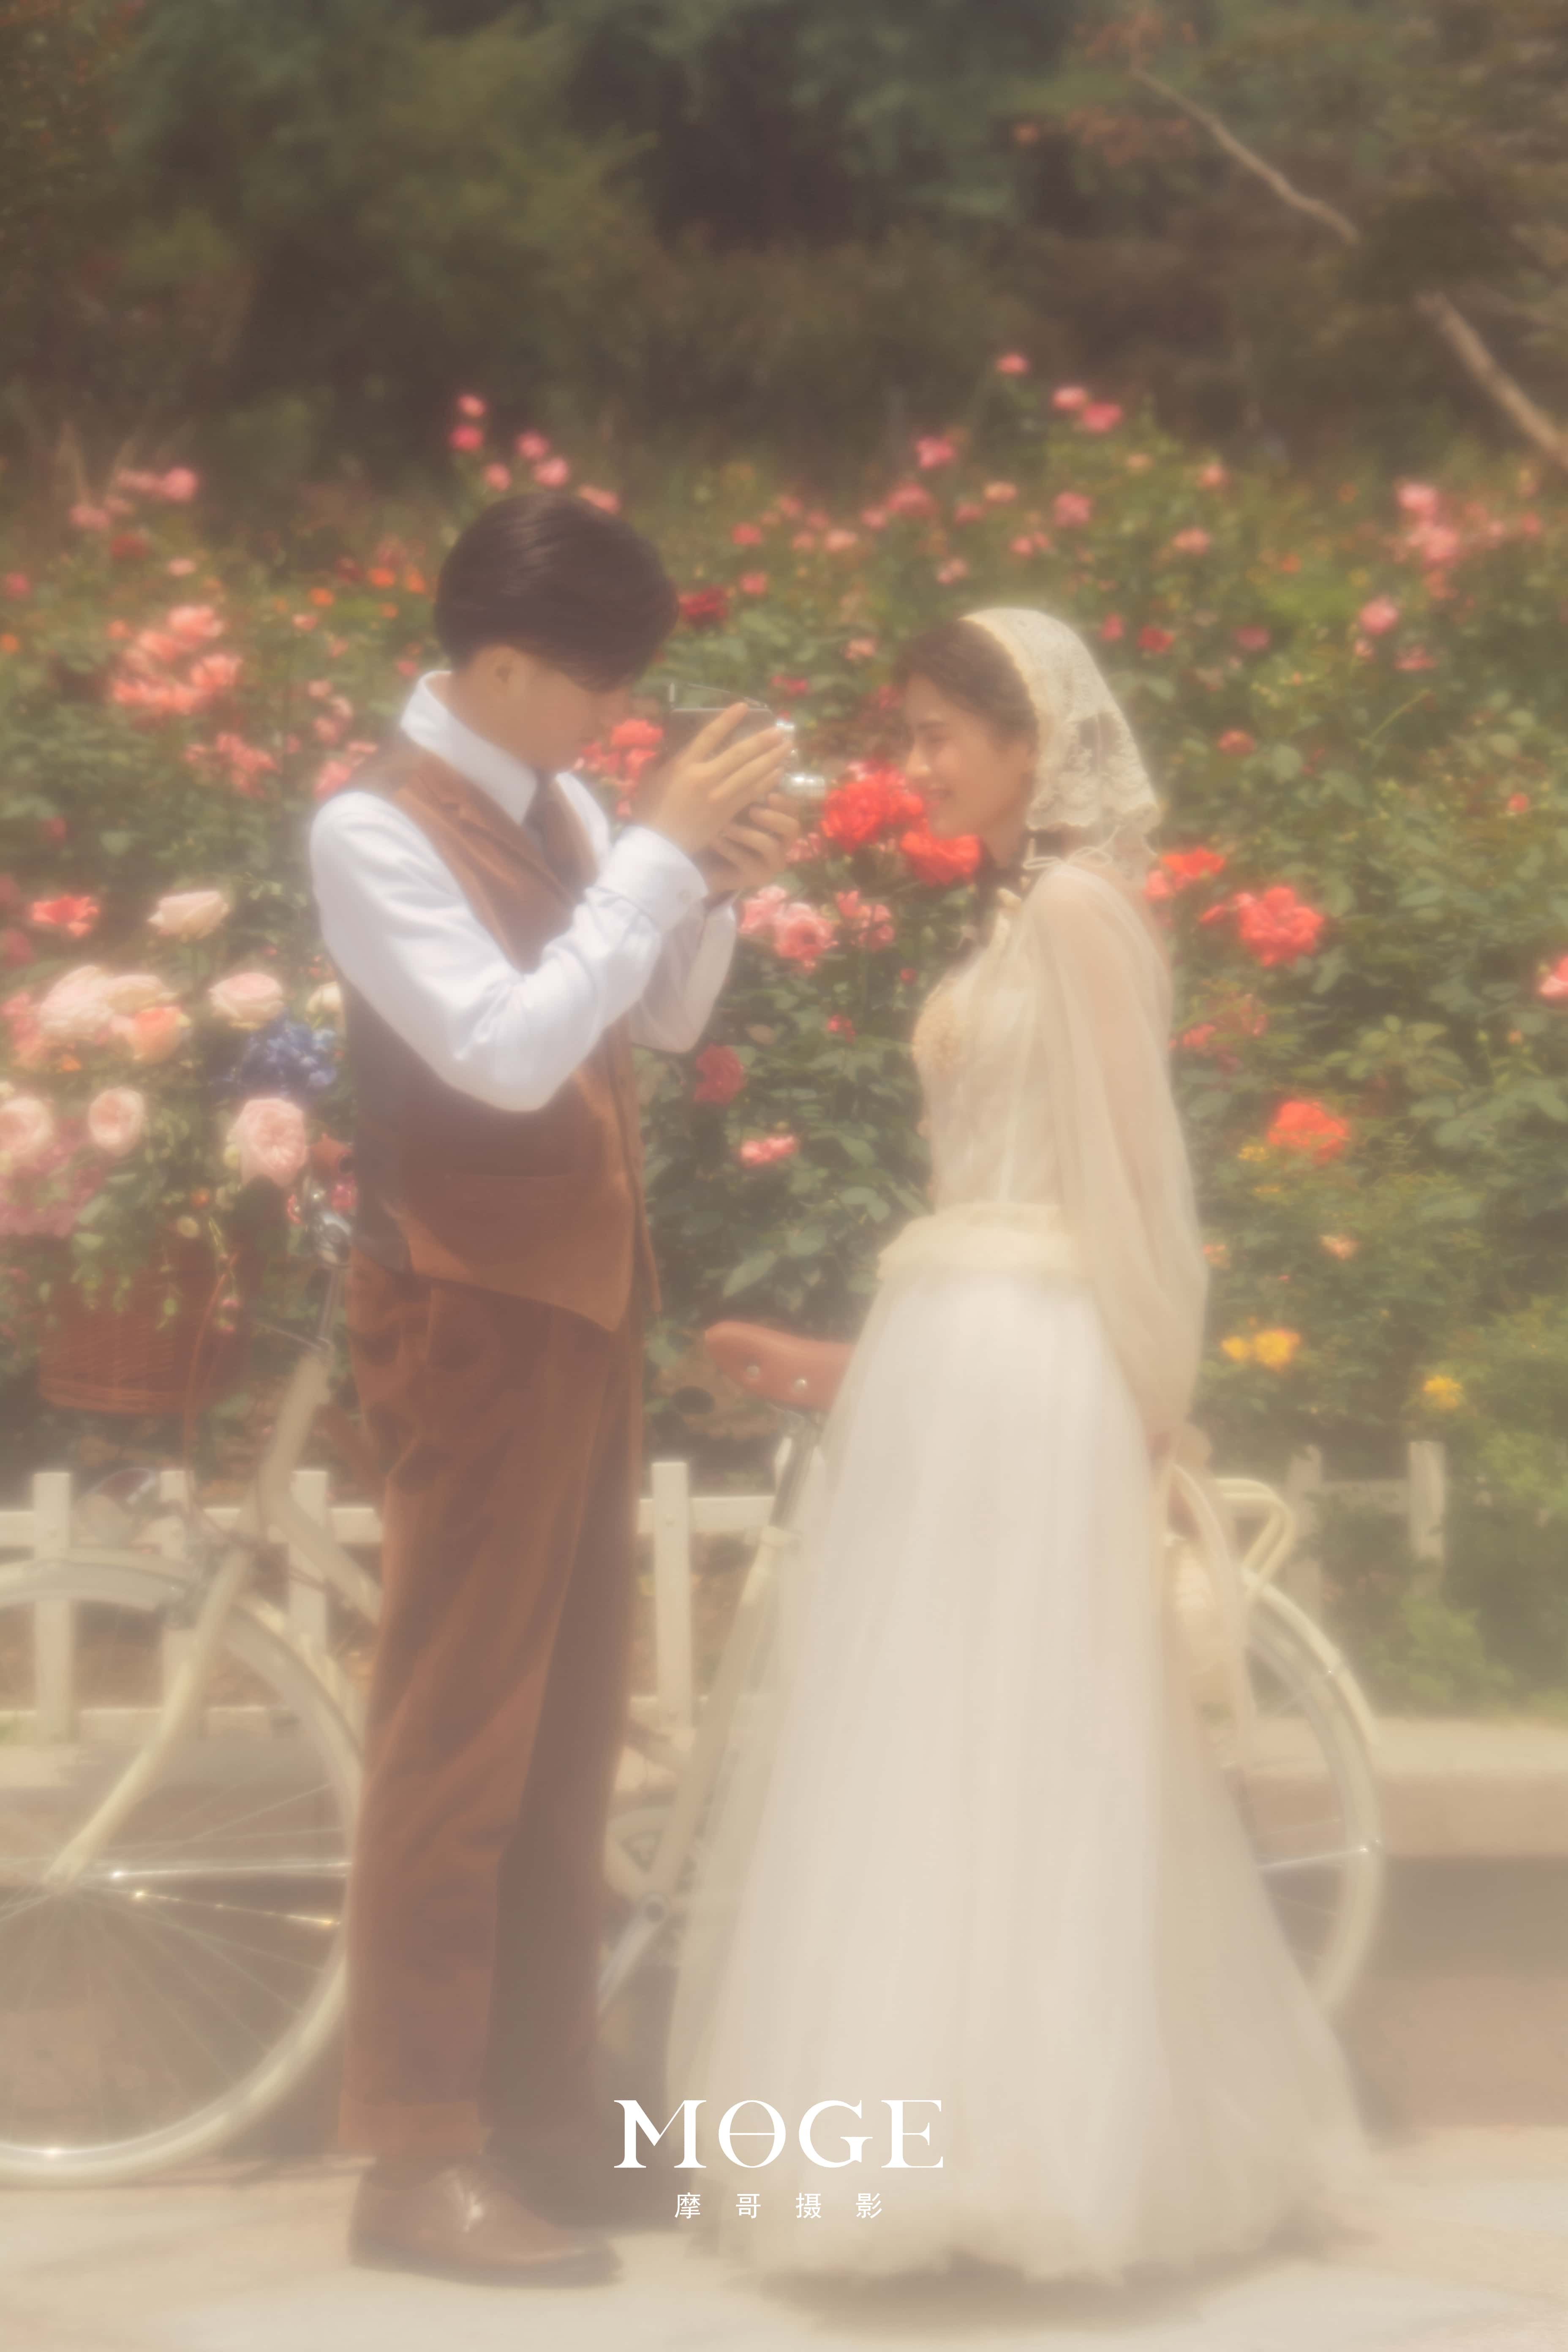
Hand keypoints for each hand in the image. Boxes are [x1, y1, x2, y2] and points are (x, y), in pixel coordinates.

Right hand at [642, 704, 791, 858]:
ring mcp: (719, 795)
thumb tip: (671, 748)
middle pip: (739, 754)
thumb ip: (662, 760)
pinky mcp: (728, 812)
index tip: (744, 706)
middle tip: (780, 730)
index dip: (728, 719)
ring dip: (772, 759)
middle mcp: (705, 776)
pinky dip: (767, 781)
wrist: (659, 846)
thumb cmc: (650, 811)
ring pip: (751, 773)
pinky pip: (752, 793)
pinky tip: (779, 772)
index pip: (710, 735)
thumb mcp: (649, 779)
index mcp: (684, 764)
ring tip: (787, 747)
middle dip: (762, 741)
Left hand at [697, 792, 800, 899]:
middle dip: (773, 817)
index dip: (784, 800)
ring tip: (725, 826)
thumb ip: (746, 794)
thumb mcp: (733, 807)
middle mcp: (781, 843)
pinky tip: (714, 840)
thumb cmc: (720, 827)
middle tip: (752, 811)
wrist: (704, 861)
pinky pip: (748, 861)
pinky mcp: (759, 877)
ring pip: (770, 845)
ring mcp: (772, 862)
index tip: (768, 793)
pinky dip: (729, 848)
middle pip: (793, 828)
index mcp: (779, 822)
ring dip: (746, 833)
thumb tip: (753, 774)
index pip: (793, 809)